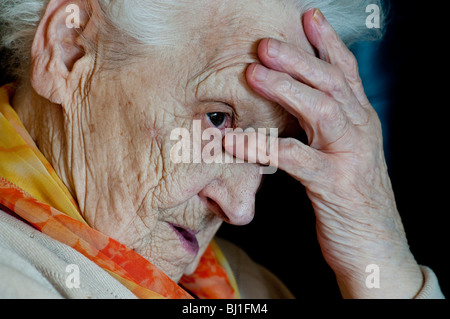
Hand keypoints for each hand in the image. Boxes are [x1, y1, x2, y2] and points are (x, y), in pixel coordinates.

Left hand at [224, 9, 422, 297]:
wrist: (377, 249)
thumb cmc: (353, 200)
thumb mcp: (344, 156)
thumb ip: (325, 130)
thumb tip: (292, 110)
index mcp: (361, 122)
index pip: (345, 73)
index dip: (327, 43)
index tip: (306, 18)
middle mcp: (361, 131)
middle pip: (331, 82)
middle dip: (299, 58)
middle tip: (266, 43)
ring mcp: (351, 156)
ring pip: (321, 109)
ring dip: (287, 88)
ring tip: (254, 73)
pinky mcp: (335, 184)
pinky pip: (296, 158)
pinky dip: (265, 146)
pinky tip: (237, 140)